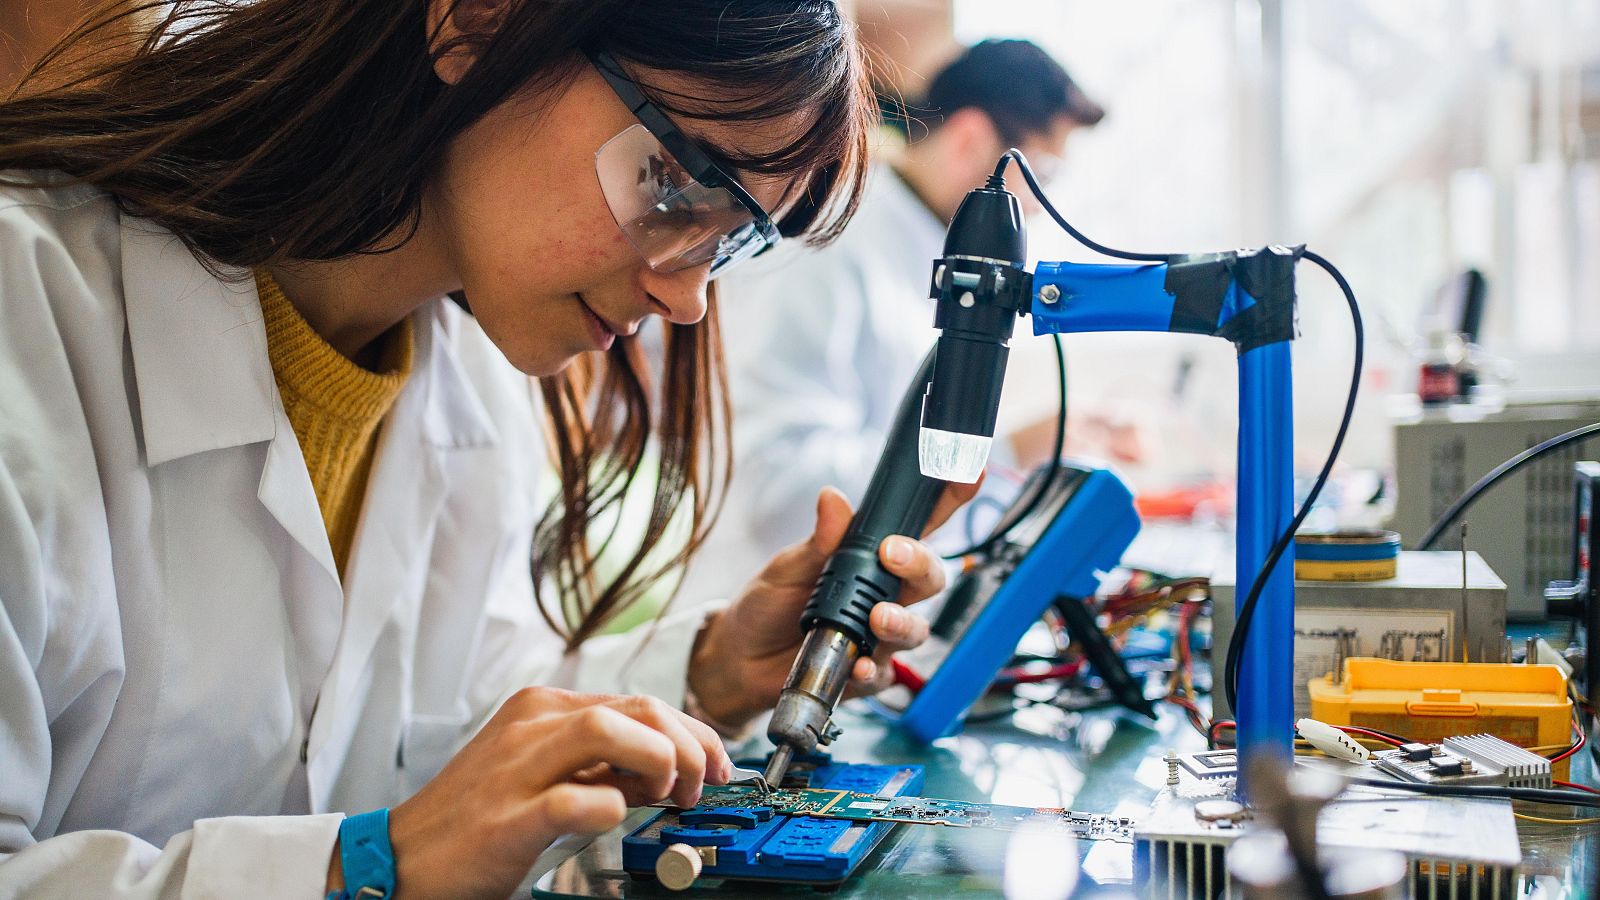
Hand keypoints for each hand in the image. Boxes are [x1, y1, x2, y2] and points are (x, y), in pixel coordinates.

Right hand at [328, 688, 732, 898]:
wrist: (402, 857)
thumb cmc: (479, 816)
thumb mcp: (548, 774)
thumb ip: (603, 763)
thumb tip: (669, 767)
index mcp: (546, 709)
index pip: (643, 701)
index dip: (695, 733)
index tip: (717, 764)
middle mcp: (533, 726)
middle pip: (639, 708)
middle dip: (690, 745)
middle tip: (699, 787)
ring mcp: (517, 769)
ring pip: (610, 731)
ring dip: (660, 762)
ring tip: (667, 797)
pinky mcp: (505, 819)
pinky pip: (572, 800)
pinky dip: (606, 806)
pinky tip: (615, 816)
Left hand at [687, 480, 977, 725]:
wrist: (738, 656)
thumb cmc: (769, 602)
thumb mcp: (788, 565)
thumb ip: (819, 540)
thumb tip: (833, 499)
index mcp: (870, 558)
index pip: (918, 525)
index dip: (948, 499)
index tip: (968, 474)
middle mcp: (884, 594)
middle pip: (929, 577)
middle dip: (921, 564)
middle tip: (895, 555)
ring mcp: (879, 635)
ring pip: (917, 628)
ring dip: (902, 621)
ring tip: (878, 617)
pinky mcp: (866, 673)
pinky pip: (884, 674)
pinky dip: (873, 669)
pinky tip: (858, 665)